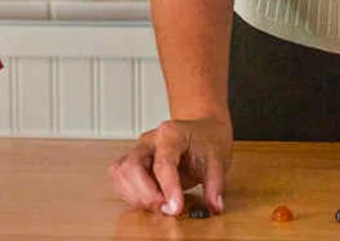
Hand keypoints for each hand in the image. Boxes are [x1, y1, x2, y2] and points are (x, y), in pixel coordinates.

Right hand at [108, 117, 232, 215]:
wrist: (201, 131)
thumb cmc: (206, 141)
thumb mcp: (218, 160)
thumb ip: (215, 184)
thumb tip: (214, 206)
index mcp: (171, 134)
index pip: (163, 162)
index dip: (168, 188)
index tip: (176, 208)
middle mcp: (149, 141)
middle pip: (131, 166)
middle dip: (145, 194)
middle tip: (165, 209)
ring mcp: (138, 151)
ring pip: (121, 173)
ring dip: (136, 196)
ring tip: (160, 206)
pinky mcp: (133, 164)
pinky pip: (121, 180)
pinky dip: (132, 195)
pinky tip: (151, 201)